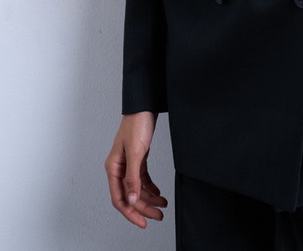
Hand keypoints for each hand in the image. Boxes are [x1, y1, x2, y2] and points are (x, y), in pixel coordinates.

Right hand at [105, 112, 167, 227]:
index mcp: (114, 167)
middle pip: (130, 196)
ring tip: (162, 206)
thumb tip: (131, 199)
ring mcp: (129, 163)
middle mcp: (119, 168)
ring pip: (137, 188)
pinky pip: (143, 178)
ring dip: (149, 199)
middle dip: (143, 208)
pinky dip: (150, 187)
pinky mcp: (138, 158)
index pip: (119, 198)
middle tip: (158, 216)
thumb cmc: (137, 124)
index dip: (130, 213)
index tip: (143, 223)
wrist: (144, 106)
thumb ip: (133, 177)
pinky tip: (158, 193)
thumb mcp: (136, 152)